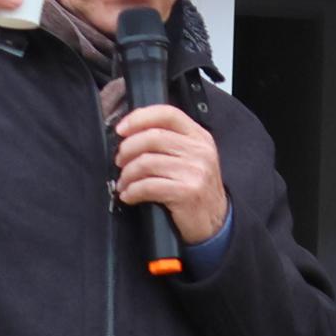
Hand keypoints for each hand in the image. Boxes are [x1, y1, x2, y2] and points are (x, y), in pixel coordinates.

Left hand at [115, 102, 229, 245]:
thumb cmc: (195, 188)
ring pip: (146, 162)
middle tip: (120, 161)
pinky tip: (129, 195)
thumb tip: (131, 131)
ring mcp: (195, 171)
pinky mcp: (186, 192)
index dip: (139, 118)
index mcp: (199, 137)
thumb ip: (170, 140)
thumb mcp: (191, 158)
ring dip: (127, 174)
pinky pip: (148, 186)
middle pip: (152, 137)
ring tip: (124, 182)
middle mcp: (200, 151)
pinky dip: (132, 191)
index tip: (121, 129)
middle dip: (127, 149)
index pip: (167, 114)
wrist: (215, 222)